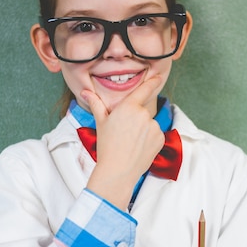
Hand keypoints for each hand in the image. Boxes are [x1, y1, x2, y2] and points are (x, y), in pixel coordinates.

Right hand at [82, 76, 164, 208]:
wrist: (117, 170)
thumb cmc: (107, 146)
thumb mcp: (101, 123)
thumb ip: (96, 104)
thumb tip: (85, 92)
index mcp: (128, 107)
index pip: (144, 90)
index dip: (152, 82)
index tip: (157, 77)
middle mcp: (143, 114)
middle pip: (142, 112)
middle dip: (136, 120)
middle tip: (125, 134)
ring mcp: (153, 126)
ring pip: (149, 124)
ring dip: (144, 130)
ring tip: (131, 143)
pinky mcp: (160, 138)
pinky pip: (156, 135)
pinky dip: (150, 140)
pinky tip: (139, 148)